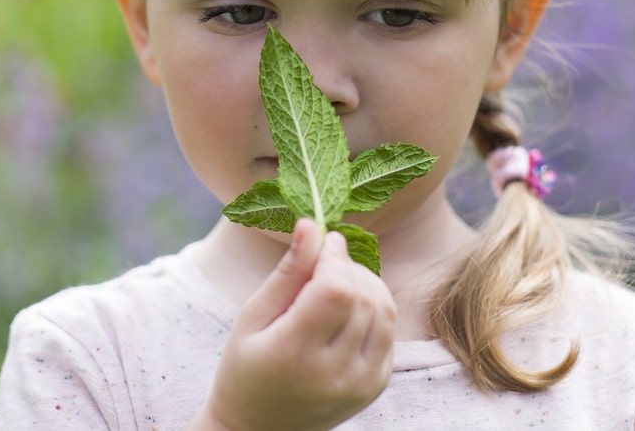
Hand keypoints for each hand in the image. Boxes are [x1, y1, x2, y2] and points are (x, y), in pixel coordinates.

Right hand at [193, 218, 396, 430]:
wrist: (259, 428)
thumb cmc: (246, 366)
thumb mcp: (253, 315)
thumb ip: (288, 271)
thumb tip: (312, 224)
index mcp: (294, 353)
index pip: (337, 290)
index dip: (335, 257)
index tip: (324, 241)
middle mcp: (333, 373)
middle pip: (363, 296)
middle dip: (348, 266)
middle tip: (325, 261)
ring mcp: (359, 384)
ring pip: (384, 311)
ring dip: (366, 283)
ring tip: (337, 281)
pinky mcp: (374, 387)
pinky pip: (389, 332)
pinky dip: (374, 308)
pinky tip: (349, 308)